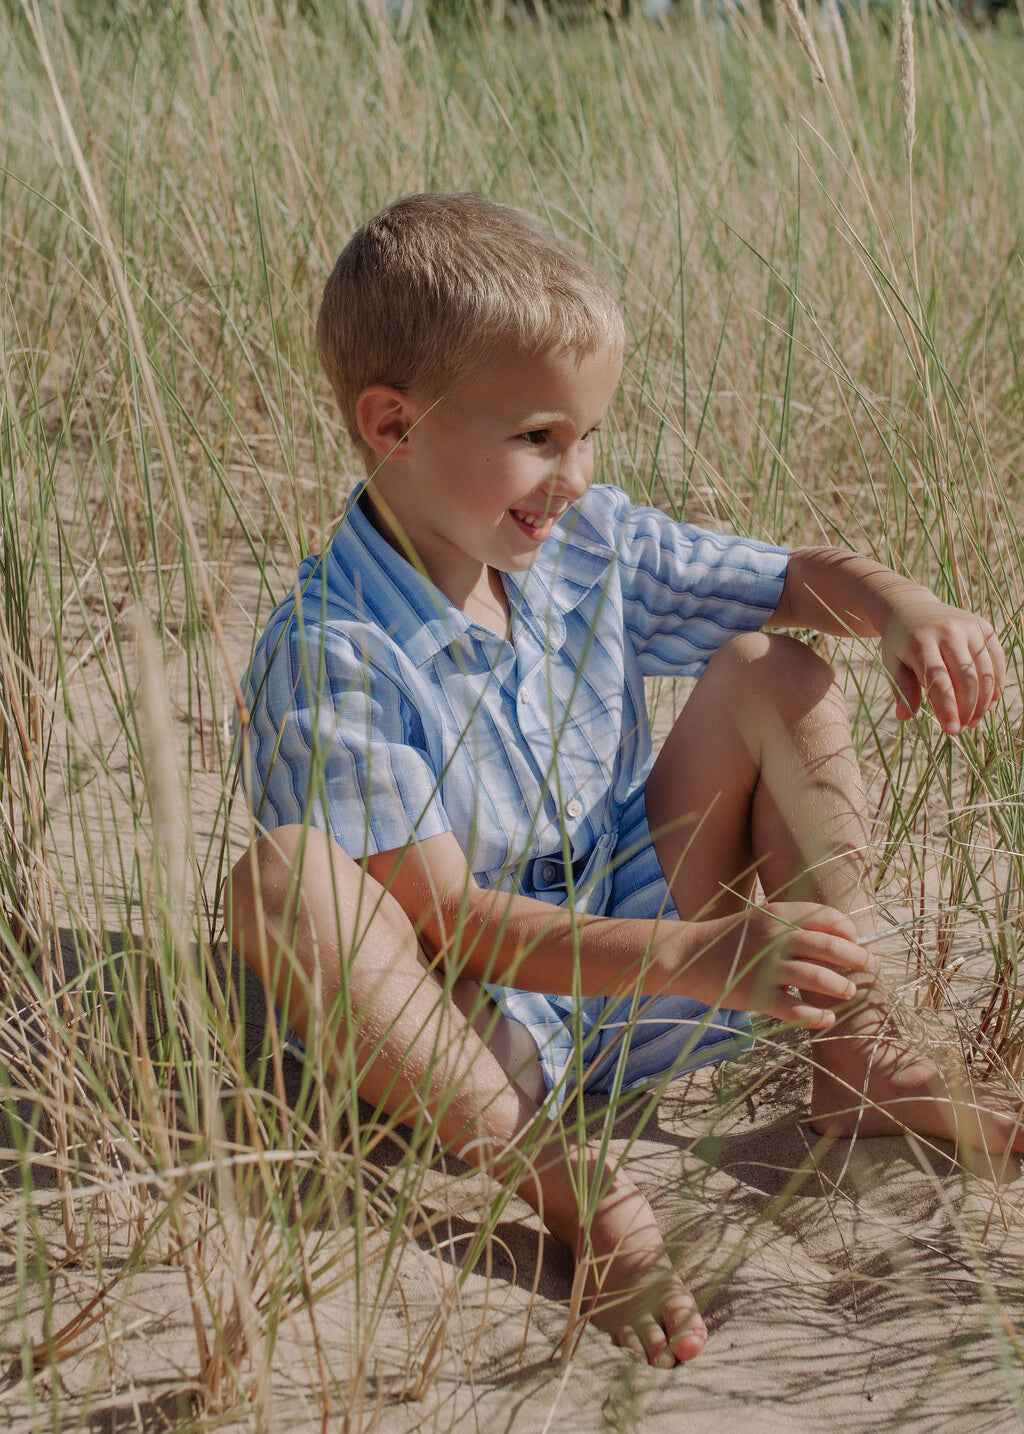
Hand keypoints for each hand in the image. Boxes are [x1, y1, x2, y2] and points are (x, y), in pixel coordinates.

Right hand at [681, 902, 877, 1030]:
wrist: (687, 955)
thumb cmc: (729, 939)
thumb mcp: (760, 919)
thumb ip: (792, 924)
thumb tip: (835, 936)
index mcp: (778, 914)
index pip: (826, 917)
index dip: (848, 930)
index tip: (856, 942)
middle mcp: (775, 937)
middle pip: (829, 946)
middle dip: (856, 958)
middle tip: (869, 968)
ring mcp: (766, 966)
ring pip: (816, 978)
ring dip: (839, 987)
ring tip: (849, 992)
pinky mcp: (756, 994)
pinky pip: (794, 1009)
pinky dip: (815, 1016)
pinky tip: (826, 1019)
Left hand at [880, 593, 1004, 734]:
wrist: (911, 608)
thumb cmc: (900, 643)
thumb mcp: (892, 663)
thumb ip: (901, 689)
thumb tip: (904, 717)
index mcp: (920, 642)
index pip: (939, 681)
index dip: (947, 708)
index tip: (951, 731)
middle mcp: (947, 631)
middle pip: (966, 677)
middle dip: (968, 708)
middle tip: (964, 729)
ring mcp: (968, 626)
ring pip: (985, 670)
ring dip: (985, 700)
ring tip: (976, 720)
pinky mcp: (982, 625)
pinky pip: (996, 657)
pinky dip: (996, 682)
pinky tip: (990, 702)